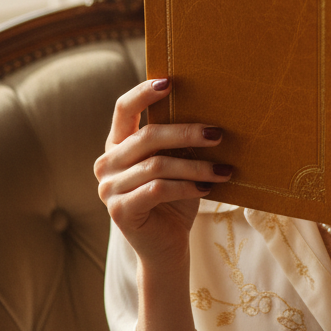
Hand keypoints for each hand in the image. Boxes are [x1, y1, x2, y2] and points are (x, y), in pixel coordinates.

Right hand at [94, 78, 232, 273]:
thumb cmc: (176, 200)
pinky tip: (208, 187)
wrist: (167, 248)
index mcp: (118, 145)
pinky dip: (187, 186)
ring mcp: (109, 188)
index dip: (144, 92)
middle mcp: (107, 163)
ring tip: (224, 169)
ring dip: (196, 165)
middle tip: (218, 134)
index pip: (123, 109)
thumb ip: (178, 142)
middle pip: (147, 136)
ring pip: (157, 165)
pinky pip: (158, 189)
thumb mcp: (177, 164)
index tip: (170, 81)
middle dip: (187, 133)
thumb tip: (210, 114)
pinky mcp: (120, 211)